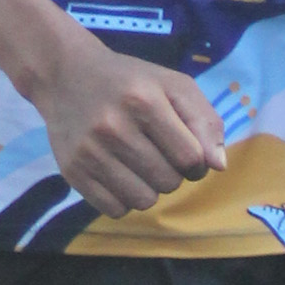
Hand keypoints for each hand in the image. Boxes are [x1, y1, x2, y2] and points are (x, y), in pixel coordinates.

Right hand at [24, 23, 225, 218]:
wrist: (66, 75)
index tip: (185, 151)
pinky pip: (115, 209)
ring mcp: (89, 151)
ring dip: (150, 188)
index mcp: (144, 101)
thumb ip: (205, 120)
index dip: (197, 161)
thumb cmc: (130, 81)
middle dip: (172, 173)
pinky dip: (124, 199)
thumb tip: (218, 166)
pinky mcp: (72, 172)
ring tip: (139, 165)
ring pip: (143, 200)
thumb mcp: (173, 85)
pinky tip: (120, 174)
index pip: (190, 158)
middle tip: (158, 153)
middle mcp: (114, 127)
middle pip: (168, 182)